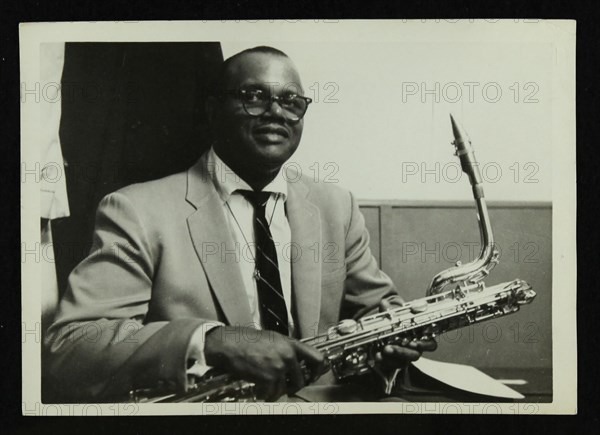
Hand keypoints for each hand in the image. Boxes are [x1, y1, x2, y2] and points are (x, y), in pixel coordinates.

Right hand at [204, 326, 324, 400]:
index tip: (313, 374)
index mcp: (291, 344)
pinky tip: (262, 389)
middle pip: (302, 379)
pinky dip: (267, 394)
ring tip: (269, 385)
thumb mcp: (274, 338)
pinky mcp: (268, 378)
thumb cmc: (248, 339)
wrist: (231, 344)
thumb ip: (287, 348)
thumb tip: (297, 360)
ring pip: (286, 389)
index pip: (317, 358)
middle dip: (294, 385)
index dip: (318, 369)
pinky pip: (273, 393)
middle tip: (286, 385)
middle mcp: (288, 355)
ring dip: (278, 391)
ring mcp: (278, 367)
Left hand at [376, 296, 437, 369]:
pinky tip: (378, 356)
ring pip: (403, 362)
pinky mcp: (395, 362)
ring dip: (392, 357)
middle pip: (414, 355)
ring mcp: (405, 357)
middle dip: (402, 351)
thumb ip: (389, 311)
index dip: (425, 345)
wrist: (384, 335)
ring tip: (382, 351)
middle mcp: (414, 349)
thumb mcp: (391, 317)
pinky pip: (392, 365)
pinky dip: (384, 361)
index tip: (414, 342)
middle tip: (390, 347)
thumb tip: (384, 302)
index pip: (430, 344)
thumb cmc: (394, 325)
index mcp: (419, 337)